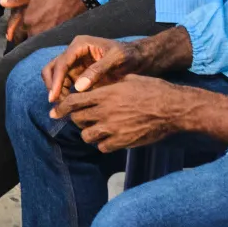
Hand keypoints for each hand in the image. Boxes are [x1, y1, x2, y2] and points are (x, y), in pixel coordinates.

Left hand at [1, 0, 87, 43]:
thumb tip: (2, 3)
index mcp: (26, 19)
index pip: (16, 34)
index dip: (15, 35)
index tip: (13, 38)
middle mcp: (35, 29)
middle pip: (26, 40)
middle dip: (24, 41)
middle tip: (23, 42)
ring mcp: (47, 34)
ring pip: (36, 43)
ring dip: (34, 43)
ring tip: (35, 42)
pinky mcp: (58, 37)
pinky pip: (48, 43)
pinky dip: (45, 44)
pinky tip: (46, 42)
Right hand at [41, 35, 140, 103]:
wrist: (137, 58)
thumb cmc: (128, 56)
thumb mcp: (116, 59)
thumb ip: (98, 70)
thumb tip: (79, 87)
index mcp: (80, 45)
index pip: (62, 63)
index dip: (56, 80)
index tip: (54, 97)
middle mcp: (74, 52)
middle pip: (52, 68)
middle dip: (52, 85)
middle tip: (57, 103)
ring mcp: (74, 63)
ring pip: (56, 76)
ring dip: (57, 90)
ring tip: (65, 107)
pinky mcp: (77, 73)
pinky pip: (64, 83)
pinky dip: (64, 93)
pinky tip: (71, 105)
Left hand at [54, 77, 207, 151]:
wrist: (172, 108)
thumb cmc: (153, 89)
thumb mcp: (128, 79)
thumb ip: (109, 84)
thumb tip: (96, 85)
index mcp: (104, 94)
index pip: (73, 102)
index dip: (61, 107)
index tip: (55, 112)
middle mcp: (105, 112)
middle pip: (77, 119)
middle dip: (76, 119)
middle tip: (83, 118)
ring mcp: (113, 128)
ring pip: (87, 136)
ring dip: (89, 132)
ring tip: (97, 128)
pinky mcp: (122, 141)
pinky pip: (102, 147)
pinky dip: (103, 143)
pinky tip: (110, 138)